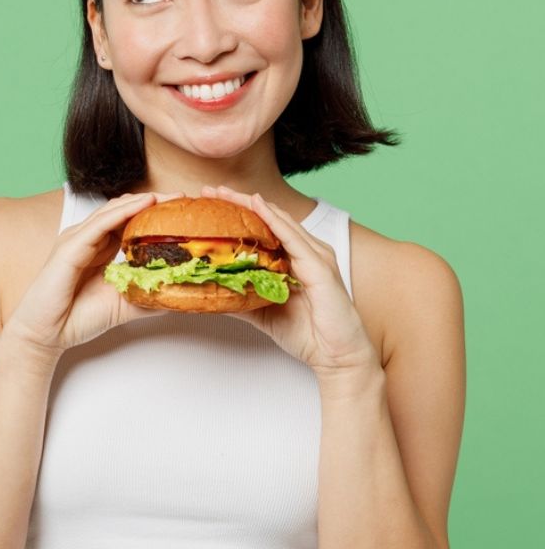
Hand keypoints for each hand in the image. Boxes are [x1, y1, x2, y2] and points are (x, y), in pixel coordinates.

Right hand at [2, 191, 182, 358]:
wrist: (46, 335)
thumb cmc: (77, 318)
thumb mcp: (124, 304)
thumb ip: (148, 296)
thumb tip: (179, 293)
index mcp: (98, 248)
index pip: (129, 221)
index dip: (154, 214)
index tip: (182, 212)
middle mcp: (87, 239)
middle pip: (122, 210)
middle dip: (153, 202)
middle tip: (182, 199)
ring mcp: (76, 240)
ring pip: (112, 212)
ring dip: (142, 202)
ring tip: (169, 198)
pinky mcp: (69, 248)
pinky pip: (99, 225)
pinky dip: (123, 212)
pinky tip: (144, 205)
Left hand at [200, 185, 377, 375]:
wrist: (337, 358)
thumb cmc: (308, 334)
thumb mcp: (263, 312)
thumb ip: (241, 297)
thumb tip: (212, 291)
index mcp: (294, 259)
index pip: (263, 228)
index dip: (238, 214)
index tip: (210, 203)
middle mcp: (307, 252)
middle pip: (269, 218)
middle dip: (239, 202)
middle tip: (211, 190)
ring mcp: (316, 257)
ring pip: (280, 222)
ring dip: (252, 205)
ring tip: (227, 194)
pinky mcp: (321, 268)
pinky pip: (295, 239)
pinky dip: (275, 221)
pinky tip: (258, 207)